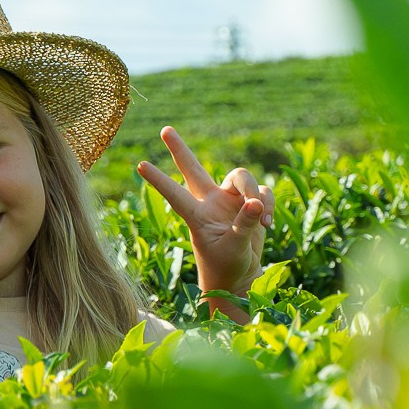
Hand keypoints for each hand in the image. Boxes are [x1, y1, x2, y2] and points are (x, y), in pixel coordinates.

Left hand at [137, 126, 273, 320]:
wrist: (240, 279)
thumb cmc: (227, 267)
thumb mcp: (234, 248)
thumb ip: (244, 225)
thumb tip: (254, 202)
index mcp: (197, 216)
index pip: (175, 194)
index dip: (159, 180)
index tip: (139, 165)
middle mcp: (210, 203)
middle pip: (193, 168)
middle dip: (179, 149)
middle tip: (164, 130)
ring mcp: (229, 201)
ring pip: (241, 177)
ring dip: (256, 192)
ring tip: (263, 220)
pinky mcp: (250, 204)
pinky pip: (262, 192)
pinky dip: (268, 204)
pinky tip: (268, 222)